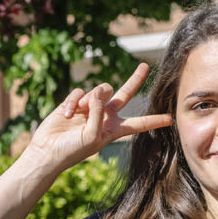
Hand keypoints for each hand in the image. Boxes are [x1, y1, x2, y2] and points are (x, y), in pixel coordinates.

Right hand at [21, 62, 173, 173]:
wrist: (48, 151)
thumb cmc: (73, 150)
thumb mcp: (93, 135)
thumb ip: (99, 112)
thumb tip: (98, 92)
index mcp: (114, 129)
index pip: (139, 123)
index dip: (154, 120)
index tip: (169, 118)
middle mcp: (105, 116)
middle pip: (125, 94)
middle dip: (135, 80)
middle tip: (144, 67)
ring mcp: (90, 108)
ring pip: (100, 90)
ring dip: (90, 100)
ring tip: (78, 114)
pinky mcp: (74, 103)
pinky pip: (80, 93)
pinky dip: (74, 102)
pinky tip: (67, 114)